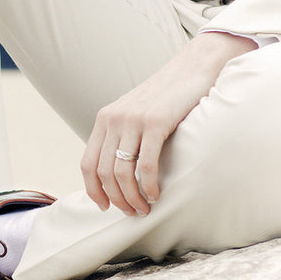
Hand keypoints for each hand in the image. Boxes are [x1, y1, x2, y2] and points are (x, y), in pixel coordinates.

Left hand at [80, 31, 256, 215]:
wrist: (193, 67)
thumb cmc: (167, 97)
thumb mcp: (135, 114)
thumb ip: (122, 136)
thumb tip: (117, 172)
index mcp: (104, 119)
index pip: (87, 163)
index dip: (92, 189)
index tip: (103, 206)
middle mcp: (113, 119)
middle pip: (104, 172)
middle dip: (115, 198)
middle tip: (130, 212)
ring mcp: (133, 120)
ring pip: (122, 172)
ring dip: (131, 197)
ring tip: (143, 209)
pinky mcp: (155, 122)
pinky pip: (146, 164)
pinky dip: (149, 185)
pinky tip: (156, 195)